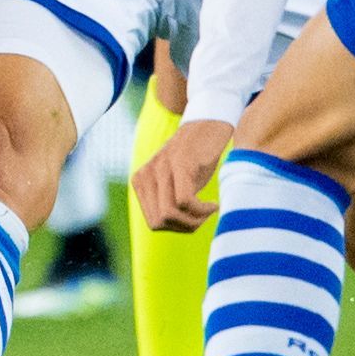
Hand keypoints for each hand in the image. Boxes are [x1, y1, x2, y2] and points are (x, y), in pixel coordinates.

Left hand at [135, 117, 234, 233]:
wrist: (208, 128)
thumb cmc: (195, 160)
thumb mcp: (176, 184)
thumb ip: (167, 203)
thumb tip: (169, 226)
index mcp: (141, 182)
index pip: (154, 223)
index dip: (177, 227)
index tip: (195, 218)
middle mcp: (145, 175)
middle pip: (160, 222)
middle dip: (185, 226)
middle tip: (204, 216)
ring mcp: (161, 168)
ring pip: (170, 214)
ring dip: (195, 220)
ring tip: (209, 210)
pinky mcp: (180, 164)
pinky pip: (185, 201)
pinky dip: (202, 210)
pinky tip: (213, 204)